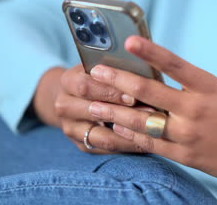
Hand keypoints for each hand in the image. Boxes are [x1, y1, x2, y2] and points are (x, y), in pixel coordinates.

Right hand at [33, 64, 148, 153]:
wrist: (73, 96)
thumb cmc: (97, 77)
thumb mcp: (101, 67)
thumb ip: (117, 67)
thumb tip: (146, 69)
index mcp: (67, 80)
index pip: (86, 86)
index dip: (111, 91)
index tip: (134, 94)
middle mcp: (64, 106)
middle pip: (92, 110)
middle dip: (123, 112)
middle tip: (150, 112)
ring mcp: (71, 128)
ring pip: (101, 137)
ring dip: (129, 134)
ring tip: (153, 129)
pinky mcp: (82, 145)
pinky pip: (107, 149)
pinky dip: (128, 146)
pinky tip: (148, 142)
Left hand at [87, 36, 216, 204]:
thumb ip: (191, 87)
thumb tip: (159, 79)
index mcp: (208, 86)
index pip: (174, 63)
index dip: (150, 51)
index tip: (128, 41)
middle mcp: (196, 107)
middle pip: (149, 92)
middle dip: (118, 81)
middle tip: (95, 72)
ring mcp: (190, 133)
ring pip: (143, 121)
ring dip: (115, 111)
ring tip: (93, 103)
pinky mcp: (187, 156)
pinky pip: (152, 144)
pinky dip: (132, 135)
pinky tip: (116, 127)